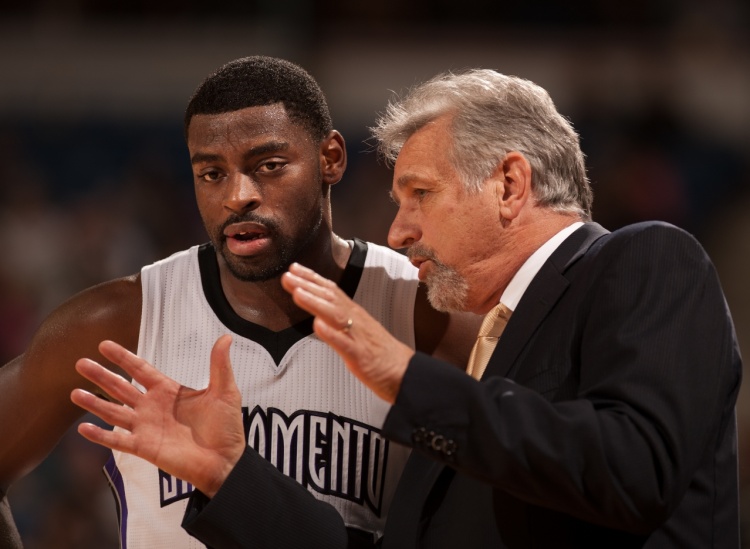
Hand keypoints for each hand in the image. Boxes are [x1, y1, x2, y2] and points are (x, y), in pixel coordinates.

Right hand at [70, 335, 244, 497]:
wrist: (226, 461)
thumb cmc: (226, 427)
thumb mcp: (225, 392)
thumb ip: (219, 365)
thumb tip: (226, 337)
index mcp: (168, 390)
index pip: (140, 369)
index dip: (123, 357)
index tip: (104, 345)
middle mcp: (152, 407)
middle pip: (121, 387)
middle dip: (101, 376)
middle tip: (80, 363)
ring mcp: (146, 427)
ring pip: (114, 412)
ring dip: (94, 403)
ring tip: (74, 393)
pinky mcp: (144, 448)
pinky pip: (118, 441)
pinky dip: (101, 436)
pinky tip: (83, 428)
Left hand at [281, 263, 413, 402]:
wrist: (405, 372)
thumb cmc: (381, 354)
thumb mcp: (358, 331)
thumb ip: (339, 322)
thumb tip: (319, 316)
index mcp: (354, 314)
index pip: (331, 291)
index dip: (312, 279)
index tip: (294, 269)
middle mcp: (356, 320)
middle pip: (330, 298)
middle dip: (307, 285)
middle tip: (287, 275)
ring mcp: (358, 337)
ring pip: (335, 315)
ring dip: (316, 303)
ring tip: (297, 293)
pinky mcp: (361, 355)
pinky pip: (345, 344)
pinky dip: (331, 334)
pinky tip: (317, 326)